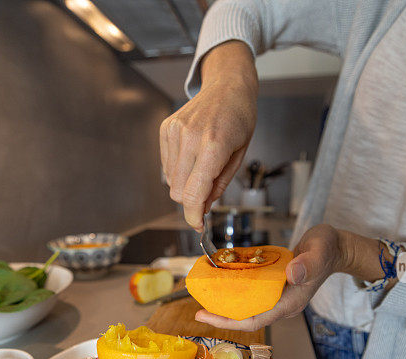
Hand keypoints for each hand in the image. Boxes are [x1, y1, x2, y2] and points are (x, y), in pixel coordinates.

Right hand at [160, 41, 257, 229]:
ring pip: (171, 181)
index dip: (194, 216)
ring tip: (204, 163)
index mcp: (214, 145)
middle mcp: (190, 138)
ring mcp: (174, 132)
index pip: (194, 193)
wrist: (227, 85)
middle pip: (179, 192)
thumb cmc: (239, 119)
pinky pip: (167, 165)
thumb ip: (219, 185)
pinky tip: (194, 154)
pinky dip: (179, 169)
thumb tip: (202, 209)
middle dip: (192, 200)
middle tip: (208, 191)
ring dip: (186, 183)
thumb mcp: (239, 156)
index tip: (197, 225)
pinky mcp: (165, 129)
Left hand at [195, 225, 348, 330]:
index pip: (255, 320)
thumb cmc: (327, 248)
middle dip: (222, 316)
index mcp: (290, 302)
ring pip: (248, 309)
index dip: (228, 321)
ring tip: (206, 298)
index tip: (205, 315)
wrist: (335, 247)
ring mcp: (280, 299)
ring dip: (227, 306)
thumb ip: (307, 264)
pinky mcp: (276, 290)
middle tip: (198, 309)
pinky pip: (252, 297)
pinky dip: (236, 293)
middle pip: (248, 318)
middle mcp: (283, 305)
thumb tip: (291, 274)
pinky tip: (223, 284)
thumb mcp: (319, 251)